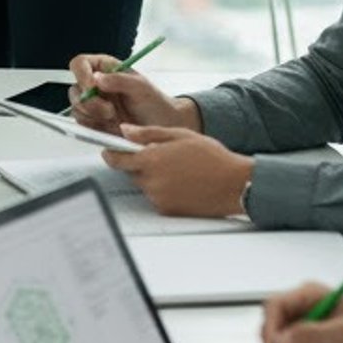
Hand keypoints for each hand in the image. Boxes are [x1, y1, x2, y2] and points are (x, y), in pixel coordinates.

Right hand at [67, 55, 192, 131]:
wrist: (163, 127)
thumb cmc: (155, 103)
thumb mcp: (141, 87)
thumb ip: (119, 80)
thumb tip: (97, 78)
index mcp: (104, 68)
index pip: (80, 64)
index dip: (82, 75)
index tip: (92, 87)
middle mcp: (95, 85)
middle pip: (75, 90)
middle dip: (89, 103)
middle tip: (109, 111)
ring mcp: (93, 105)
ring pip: (77, 109)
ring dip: (93, 116)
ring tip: (115, 119)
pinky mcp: (94, 123)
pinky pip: (83, 125)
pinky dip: (94, 128)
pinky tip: (111, 127)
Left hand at [100, 123, 252, 217]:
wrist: (235, 183)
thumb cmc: (211, 156)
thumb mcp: (178, 135)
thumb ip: (147, 133)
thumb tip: (125, 131)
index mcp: (151, 160)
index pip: (116, 159)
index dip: (110, 153)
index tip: (107, 150)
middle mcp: (151, 182)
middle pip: (131, 172)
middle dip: (140, 163)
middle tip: (161, 156)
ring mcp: (159, 199)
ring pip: (145, 185)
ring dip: (152, 177)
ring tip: (177, 169)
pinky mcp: (168, 211)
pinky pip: (157, 198)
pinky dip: (163, 190)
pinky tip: (182, 182)